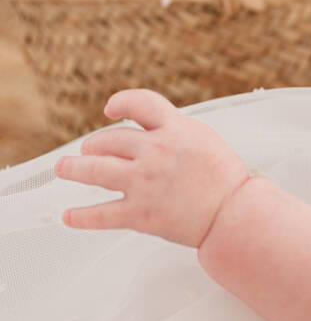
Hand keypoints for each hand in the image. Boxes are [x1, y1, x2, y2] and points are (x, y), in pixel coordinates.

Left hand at [54, 89, 250, 248]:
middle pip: (108, 140)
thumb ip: (177, 132)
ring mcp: (144, 183)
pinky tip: (70, 216)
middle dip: (93, 146)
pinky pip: (101, 214)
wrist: (236, 215)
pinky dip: (81, 217)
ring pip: (94, 170)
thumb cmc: (227, 181)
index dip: (121, 103)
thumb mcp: (205, 140)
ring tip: (64, 169)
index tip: (110, 110)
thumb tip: (152, 130)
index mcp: (175, 130)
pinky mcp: (140, 213)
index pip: (139, 103)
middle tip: (87, 151)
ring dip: (73, 169)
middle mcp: (155, 152)